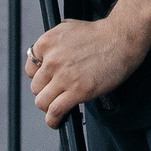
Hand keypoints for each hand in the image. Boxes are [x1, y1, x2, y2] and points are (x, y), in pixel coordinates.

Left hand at [26, 13, 150, 129]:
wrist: (120, 39)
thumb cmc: (99, 34)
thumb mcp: (68, 28)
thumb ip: (54, 43)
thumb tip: (46, 56)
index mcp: (47, 43)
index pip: (30, 69)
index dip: (39, 77)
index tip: (48, 81)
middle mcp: (51, 59)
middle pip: (35, 87)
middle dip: (46, 91)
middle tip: (57, 93)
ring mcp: (63, 76)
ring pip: (41, 101)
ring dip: (48, 107)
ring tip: (56, 108)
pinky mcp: (77, 91)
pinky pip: (55, 111)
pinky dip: (53, 120)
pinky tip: (57, 121)